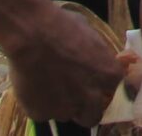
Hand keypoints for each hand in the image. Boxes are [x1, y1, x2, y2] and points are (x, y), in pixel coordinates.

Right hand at [1, 0, 140, 125]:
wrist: (31, 34)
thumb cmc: (62, 26)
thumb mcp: (91, 35)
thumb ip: (99, 55)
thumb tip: (100, 59)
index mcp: (109, 75)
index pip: (111, 90)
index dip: (99, 87)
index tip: (90, 81)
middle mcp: (92, 97)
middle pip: (93, 114)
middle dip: (86, 107)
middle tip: (73, 93)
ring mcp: (66, 109)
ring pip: (66, 114)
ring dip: (61, 104)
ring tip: (48, 82)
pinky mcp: (41, 114)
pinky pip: (42, 112)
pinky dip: (39, 103)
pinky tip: (33, 84)